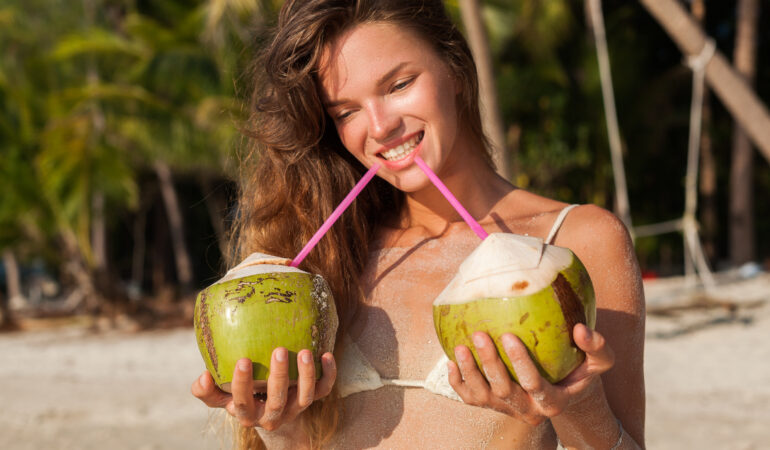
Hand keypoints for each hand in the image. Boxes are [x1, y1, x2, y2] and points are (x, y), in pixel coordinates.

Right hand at [191, 348, 335, 430]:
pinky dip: (328, 374)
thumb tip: (202, 375)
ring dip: (306, 375)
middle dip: (279, 377)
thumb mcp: (221, 397)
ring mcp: (294, 409)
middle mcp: (273, 416)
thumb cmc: (242, 396)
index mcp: (248, 413)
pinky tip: (326, 354)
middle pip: (277, 401)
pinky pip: (323, 389)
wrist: (269, 411)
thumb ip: (207, 390)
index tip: (243, 360)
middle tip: (279, 350)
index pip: (242, 401)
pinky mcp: (311, 400)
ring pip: (304, 398)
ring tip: (305, 351)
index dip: (242, 383)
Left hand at [447, 324, 613, 425]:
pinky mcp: (493, 406)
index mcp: (553, 402)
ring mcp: (508, 410)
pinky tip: (450, 361)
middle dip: (490, 364)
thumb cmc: (581, 370)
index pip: (534, 385)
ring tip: (460, 347)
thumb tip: (581, 329)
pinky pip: (470, 399)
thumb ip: (596, 346)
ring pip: (483, 397)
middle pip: (504, 391)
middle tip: (480, 335)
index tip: (508, 335)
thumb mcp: (600, 361)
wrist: (566, 391)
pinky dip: (458, 382)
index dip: (520, 363)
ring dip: (469, 373)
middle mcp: (528, 410)